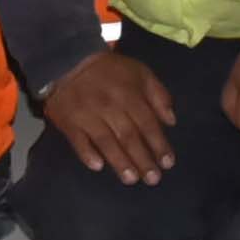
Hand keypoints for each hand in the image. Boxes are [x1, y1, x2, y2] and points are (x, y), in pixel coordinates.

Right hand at [37, 43, 175, 185]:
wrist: (68, 60)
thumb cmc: (110, 70)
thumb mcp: (140, 72)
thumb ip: (158, 94)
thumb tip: (171, 121)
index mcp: (129, 95)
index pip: (148, 124)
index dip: (159, 145)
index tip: (168, 163)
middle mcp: (110, 107)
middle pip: (129, 137)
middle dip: (143, 160)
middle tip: (153, 179)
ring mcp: (88, 115)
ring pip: (106, 142)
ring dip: (120, 162)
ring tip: (131, 179)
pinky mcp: (69, 121)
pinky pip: (78, 140)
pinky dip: (87, 153)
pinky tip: (97, 166)